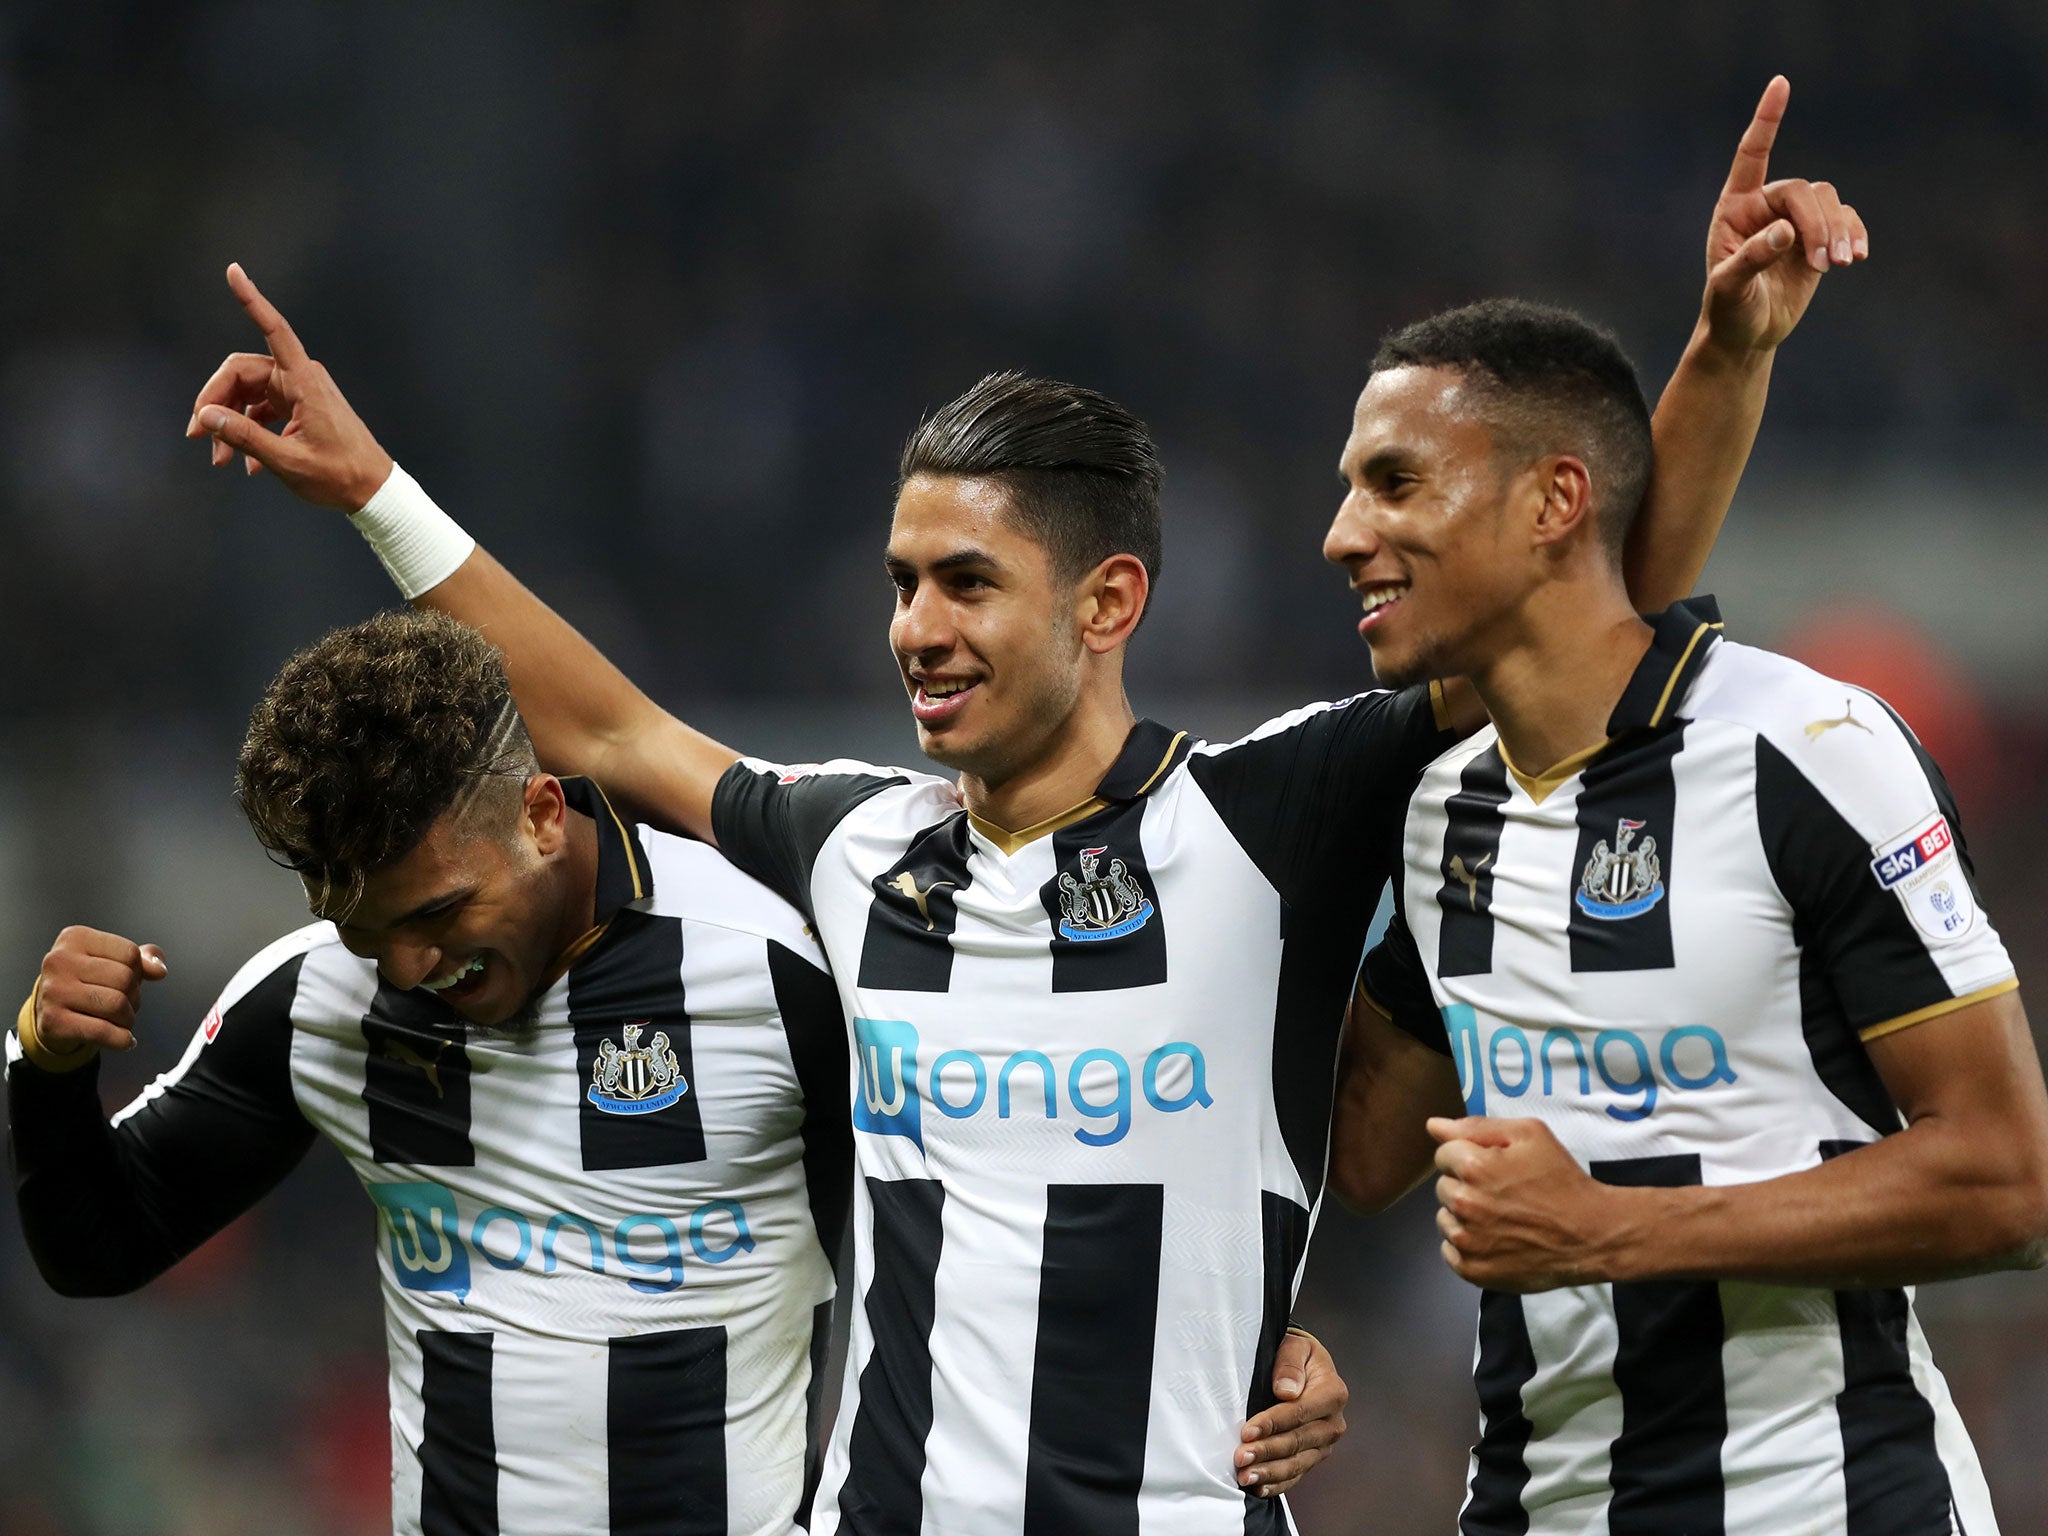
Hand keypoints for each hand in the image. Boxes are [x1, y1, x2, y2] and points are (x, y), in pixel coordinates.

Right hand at [33, 927, 168, 1055]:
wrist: (50, 1012)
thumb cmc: (86, 982)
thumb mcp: (112, 960)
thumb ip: (143, 958)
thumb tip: (159, 970)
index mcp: (75, 938)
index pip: (130, 953)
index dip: (138, 971)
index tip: (127, 980)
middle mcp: (59, 961)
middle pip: (124, 979)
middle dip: (134, 996)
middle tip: (124, 1004)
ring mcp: (53, 991)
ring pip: (116, 1005)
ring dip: (128, 1018)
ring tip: (121, 1020)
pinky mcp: (52, 1021)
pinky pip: (102, 1031)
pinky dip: (121, 1040)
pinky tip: (124, 1040)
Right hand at [186, 263, 395, 511]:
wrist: (374, 492)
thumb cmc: (340, 476)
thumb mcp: (288, 461)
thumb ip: (244, 437)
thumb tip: (207, 416)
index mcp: (304, 381)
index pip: (274, 329)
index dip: (251, 300)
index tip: (234, 271)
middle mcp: (301, 379)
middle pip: (240, 373)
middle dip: (215, 403)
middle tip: (198, 438)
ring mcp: (299, 393)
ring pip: (247, 395)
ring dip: (230, 424)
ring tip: (221, 460)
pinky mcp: (299, 408)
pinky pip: (262, 411)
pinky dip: (249, 433)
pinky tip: (247, 465)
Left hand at [1235, 1328, 1348, 1497]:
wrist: (1303, 1365)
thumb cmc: (1295, 1353)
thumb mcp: (1294, 1345)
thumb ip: (1289, 1364)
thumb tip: (1286, 1391)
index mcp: (1333, 1393)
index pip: (1300, 1412)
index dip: (1273, 1423)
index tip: (1248, 1431)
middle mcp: (1333, 1423)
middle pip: (1298, 1442)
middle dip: (1267, 1451)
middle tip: (1240, 1457)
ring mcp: (1324, 1443)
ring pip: (1297, 1463)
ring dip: (1269, 1472)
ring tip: (1245, 1476)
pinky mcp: (1313, 1456)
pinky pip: (1296, 1474)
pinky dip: (1277, 1483)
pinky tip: (1258, 1487)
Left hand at [1428, 1116, 1622, 1291]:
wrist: (1591, 1235)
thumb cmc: (1561, 1179)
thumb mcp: (1529, 1135)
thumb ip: (1476, 1127)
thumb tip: (1433, 1126)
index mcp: (1474, 1166)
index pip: (1443, 1154)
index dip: (1468, 1156)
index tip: (1494, 1167)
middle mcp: (1464, 1203)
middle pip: (1443, 1186)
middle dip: (1465, 1185)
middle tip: (1501, 1193)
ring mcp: (1467, 1240)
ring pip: (1445, 1218)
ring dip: (1463, 1216)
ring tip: (1500, 1218)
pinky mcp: (1473, 1270)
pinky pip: (1449, 1251)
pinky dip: (1465, 1246)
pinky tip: (1494, 1240)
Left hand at [1699, 76, 1868, 356]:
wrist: (1747, 334)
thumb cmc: (1729, 310)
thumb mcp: (1730, 288)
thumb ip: (1752, 258)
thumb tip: (1785, 231)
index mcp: (1735, 209)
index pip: (1752, 155)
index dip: (1767, 120)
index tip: (1781, 84)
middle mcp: (1765, 206)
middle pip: (1803, 190)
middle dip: (1818, 224)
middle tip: (1824, 265)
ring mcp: (1794, 220)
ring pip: (1828, 201)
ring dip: (1838, 231)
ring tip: (1839, 265)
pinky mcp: (1817, 238)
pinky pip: (1846, 220)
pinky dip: (1855, 234)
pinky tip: (1857, 257)